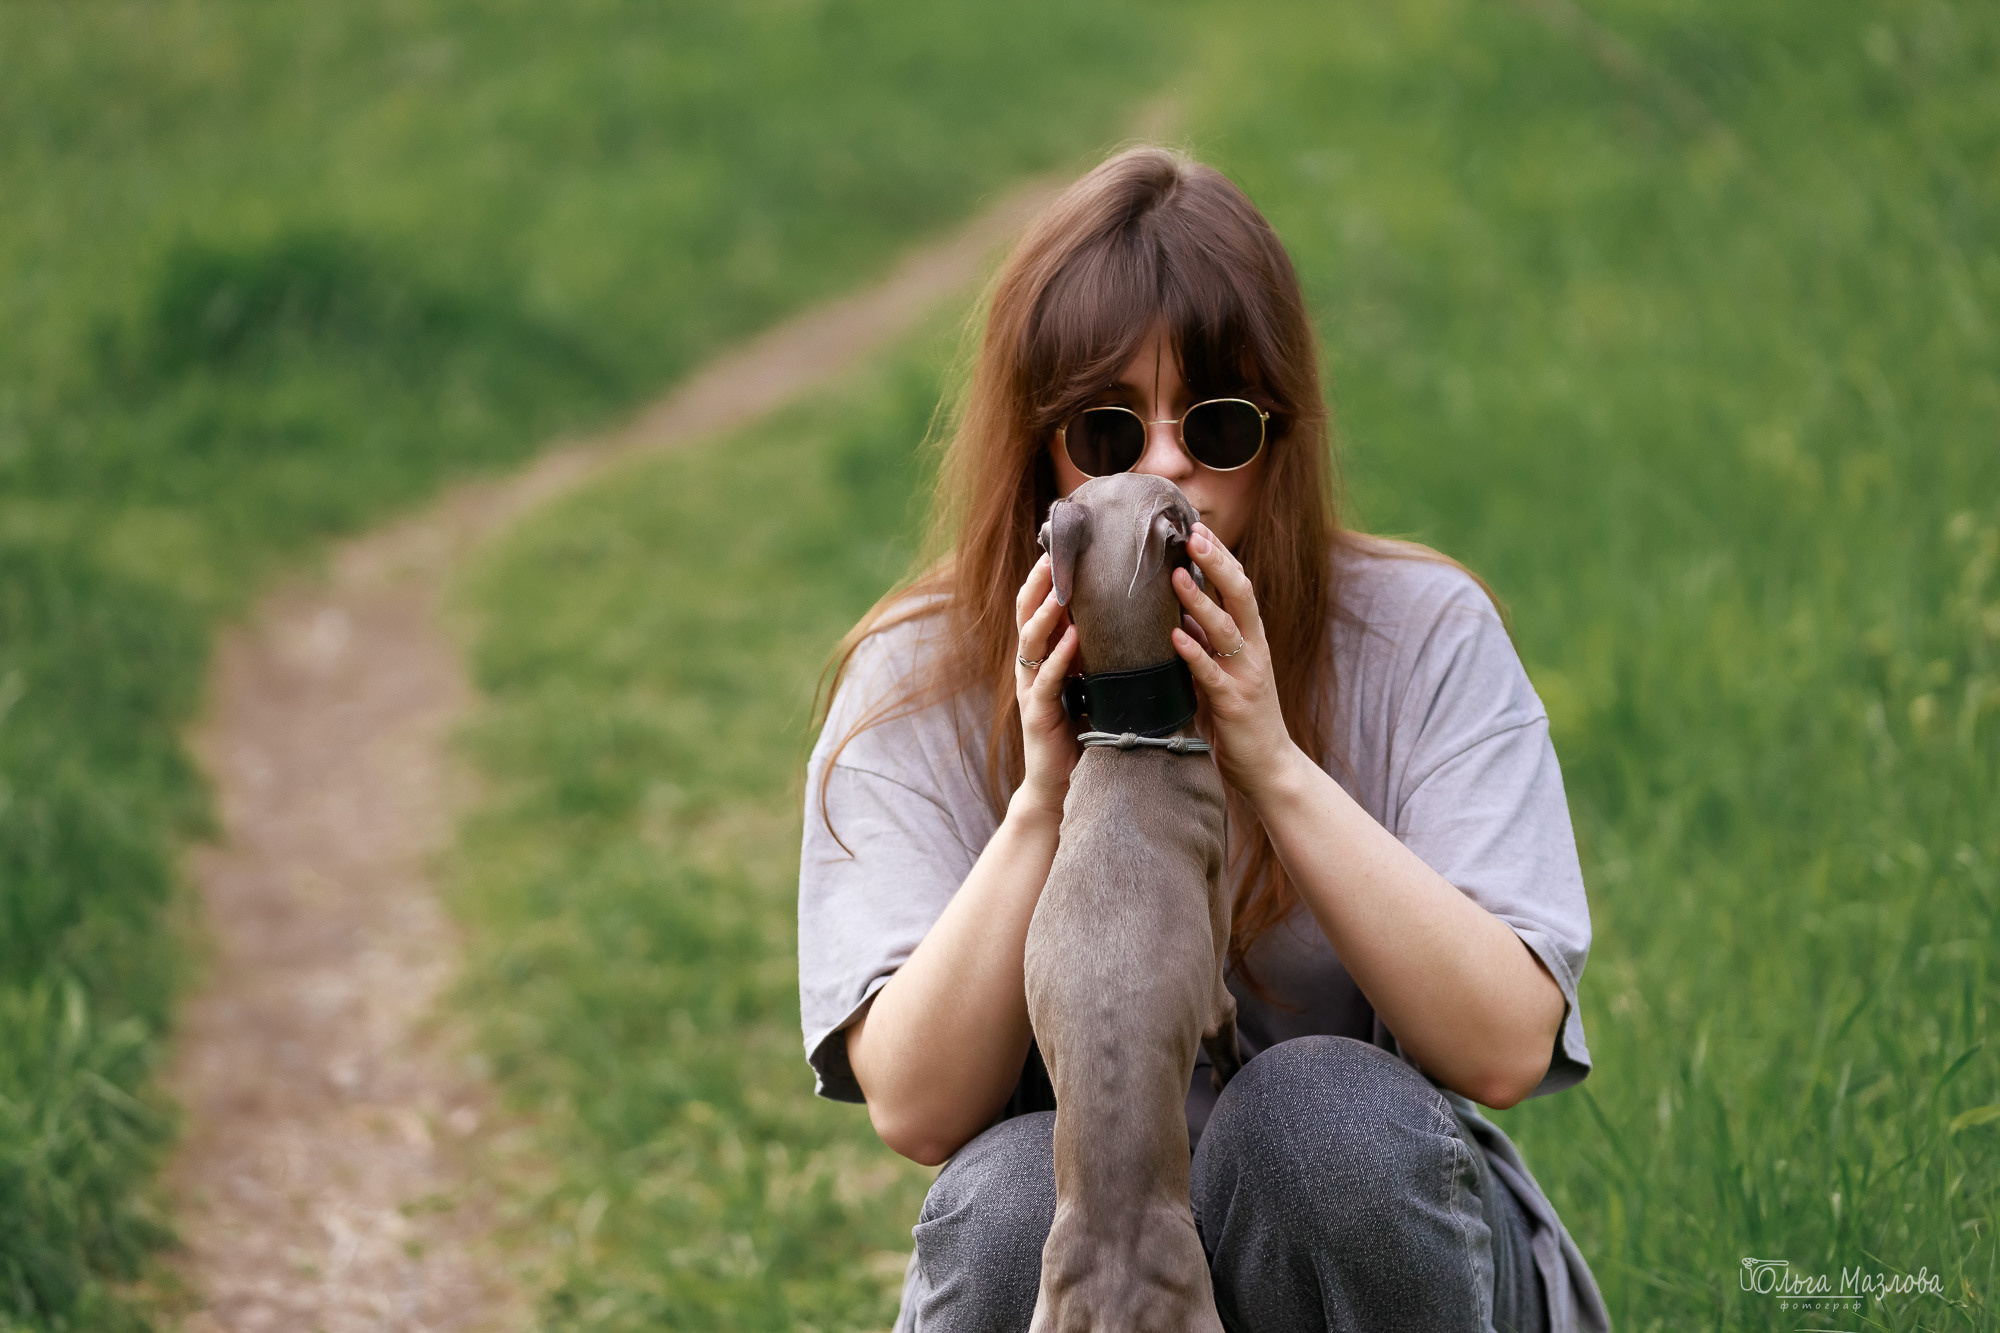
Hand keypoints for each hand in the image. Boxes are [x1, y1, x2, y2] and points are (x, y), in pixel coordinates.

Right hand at [1013, 554, 1080, 821]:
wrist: (1061, 786)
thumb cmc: (1081, 732)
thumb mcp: (1090, 684)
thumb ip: (1097, 654)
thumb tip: (1129, 617)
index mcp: (1044, 657)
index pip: (1040, 607)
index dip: (1047, 577)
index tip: (1063, 545)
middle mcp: (1032, 668)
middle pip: (1028, 615)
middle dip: (1041, 584)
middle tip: (1055, 553)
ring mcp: (1032, 691)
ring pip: (1032, 643)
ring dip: (1046, 614)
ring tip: (1061, 590)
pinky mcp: (1038, 716)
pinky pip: (1047, 682)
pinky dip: (1059, 659)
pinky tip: (1072, 641)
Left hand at [1171, 523, 1299, 803]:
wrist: (1268, 767)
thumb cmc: (1241, 718)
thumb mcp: (1222, 672)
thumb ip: (1206, 645)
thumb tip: (1178, 613)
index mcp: (1252, 640)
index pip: (1239, 587)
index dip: (1221, 557)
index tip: (1198, 529)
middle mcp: (1253, 651)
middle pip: (1239, 596)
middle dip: (1217, 563)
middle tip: (1193, 535)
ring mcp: (1245, 676)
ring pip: (1225, 630)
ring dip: (1200, 601)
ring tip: (1175, 577)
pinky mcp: (1233, 703)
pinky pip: (1210, 673)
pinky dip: (1192, 652)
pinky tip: (1174, 635)